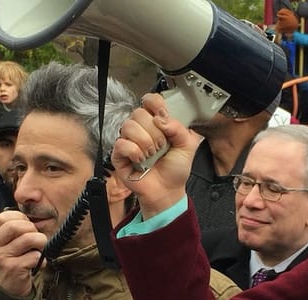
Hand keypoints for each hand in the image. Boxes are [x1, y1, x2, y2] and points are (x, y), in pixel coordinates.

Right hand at [0, 210, 47, 296]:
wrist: (5, 291)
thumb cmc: (8, 264)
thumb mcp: (1, 246)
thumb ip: (10, 231)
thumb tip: (28, 218)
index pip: (3, 217)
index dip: (20, 218)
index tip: (27, 225)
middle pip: (15, 226)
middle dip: (32, 229)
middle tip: (35, 237)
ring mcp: (1, 259)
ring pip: (28, 239)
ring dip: (40, 242)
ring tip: (40, 248)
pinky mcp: (13, 269)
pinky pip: (34, 256)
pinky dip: (41, 259)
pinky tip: (37, 263)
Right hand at [111, 93, 197, 219]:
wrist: (167, 191)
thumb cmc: (175, 169)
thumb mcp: (188, 146)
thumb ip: (180, 128)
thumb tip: (162, 118)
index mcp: (157, 123)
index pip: (150, 100)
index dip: (155, 103)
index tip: (163, 114)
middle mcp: (141, 129)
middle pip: (138, 113)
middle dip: (154, 131)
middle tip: (161, 146)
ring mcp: (129, 141)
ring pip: (129, 126)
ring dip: (145, 142)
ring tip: (152, 155)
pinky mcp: (119, 155)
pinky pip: (121, 144)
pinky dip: (134, 152)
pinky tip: (141, 160)